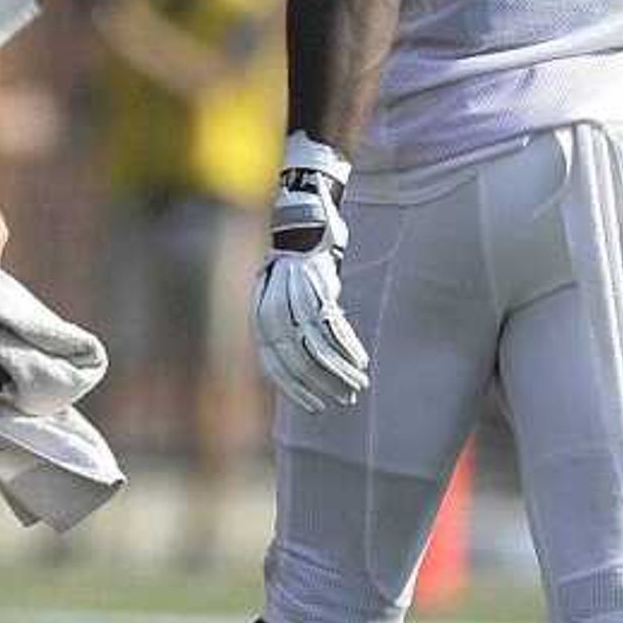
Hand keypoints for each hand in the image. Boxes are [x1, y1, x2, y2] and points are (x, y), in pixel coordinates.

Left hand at [253, 143, 369, 411]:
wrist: (303, 216)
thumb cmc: (296, 262)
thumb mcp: (282, 293)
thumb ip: (286, 324)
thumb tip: (299, 360)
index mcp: (261, 311)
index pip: (272, 360)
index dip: (292, 386)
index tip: (311, 406)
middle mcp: (275, 306)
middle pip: (295, 358)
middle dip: (317, 384)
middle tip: (338, 403)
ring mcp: (297, 297)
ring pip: (316, 347)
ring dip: (338, 371)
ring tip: (355, 388)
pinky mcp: (320, 286)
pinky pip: (334, 326)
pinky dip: (348, 348)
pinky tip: (361, 363)